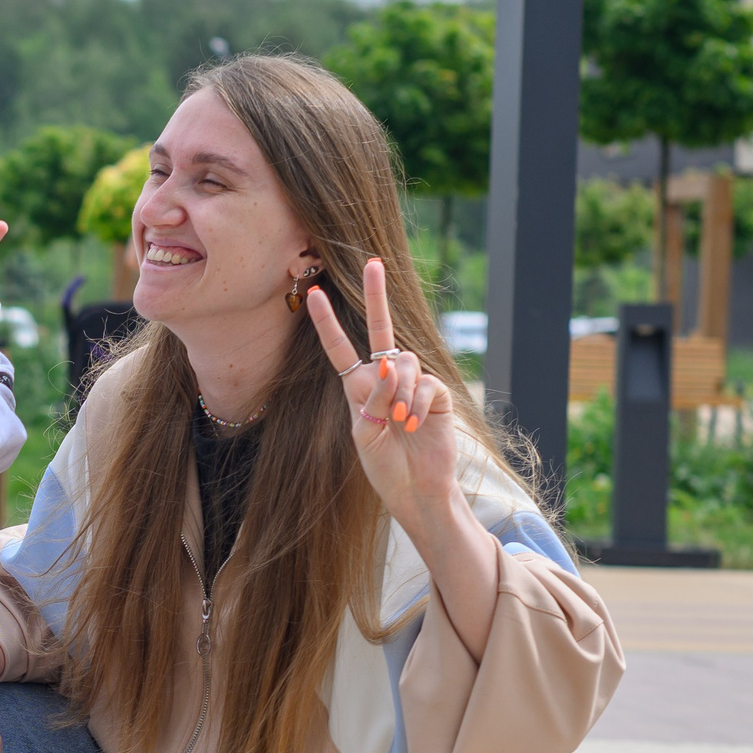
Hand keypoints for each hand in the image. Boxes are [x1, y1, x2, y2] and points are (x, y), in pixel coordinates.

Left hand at [305, 259, 459, 525]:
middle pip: (383, 330)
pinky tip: (413, 424)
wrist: (415, 489)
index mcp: (358, 388)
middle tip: (373, 263)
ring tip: (398, 422)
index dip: (327, 323)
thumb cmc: (384, 466)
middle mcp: (385, 379)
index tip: (313, 294)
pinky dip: (417, 404)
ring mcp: (413, 384)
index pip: (341, 349)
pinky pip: (426, 383)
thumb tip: (386, 364)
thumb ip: (371, 400)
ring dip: (398, 391)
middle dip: (377, 296)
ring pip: (404, 363)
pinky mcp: (438, 394)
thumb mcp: (364, 434)